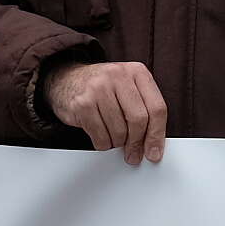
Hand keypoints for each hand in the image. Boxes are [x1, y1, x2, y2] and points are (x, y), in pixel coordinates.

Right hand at [45, 57, 168, 162]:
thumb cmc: (102, 88)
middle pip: (139, 120)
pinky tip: (101, 135)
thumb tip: (153, 145)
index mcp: (137, 72)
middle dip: (137, 143)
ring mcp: (98, 88)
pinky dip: (103, 143)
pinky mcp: (82, 104)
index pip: (157, 108)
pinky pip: (100, 136)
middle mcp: (118, 76)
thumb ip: (145, 110)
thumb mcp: (129, 90)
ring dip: (117, 143)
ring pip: (119, 131)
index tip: (154, 151)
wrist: (67, 80)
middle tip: (133, 154)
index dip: (157, 135)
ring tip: (113, 136)